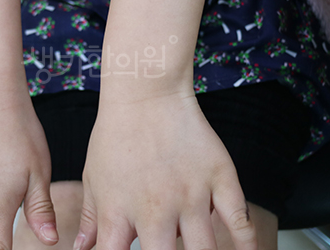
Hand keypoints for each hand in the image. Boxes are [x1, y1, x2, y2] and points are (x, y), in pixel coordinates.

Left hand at [75, 92, 256, 249]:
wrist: (146, 94)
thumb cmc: (115, 135)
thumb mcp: (94, 178)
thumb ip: (90, 218)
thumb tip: (81, 249)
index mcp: (119, 213)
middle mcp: (155, 210)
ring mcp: (190, 194)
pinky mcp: (219, 177)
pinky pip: (240, 219)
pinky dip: (248, 243)